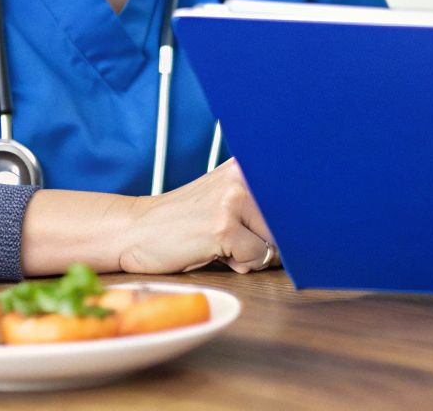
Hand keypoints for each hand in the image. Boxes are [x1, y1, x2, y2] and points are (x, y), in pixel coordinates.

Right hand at [120, 159, 278, 274]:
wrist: (134, 230)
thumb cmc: (179, 222)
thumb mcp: (220, 201)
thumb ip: (254, 210)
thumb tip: (297, 235)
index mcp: (243, 167)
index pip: (293, 196)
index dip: (290, 222)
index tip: (287, 231)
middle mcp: (241, 178)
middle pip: (287, 223)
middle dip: (269, 243)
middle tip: (237, 243)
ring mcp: (232, 201)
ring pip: (274, 243)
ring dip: (253, 255)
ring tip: (223, 246)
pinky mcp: (223, 228)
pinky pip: (255, 258)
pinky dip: (240, 265)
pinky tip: (214, 253)